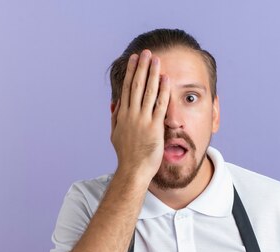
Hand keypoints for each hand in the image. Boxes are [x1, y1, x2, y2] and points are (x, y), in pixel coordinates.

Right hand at [110, 49, 170, 181]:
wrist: (133, 170)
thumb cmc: (126, 155)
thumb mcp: (115, 135)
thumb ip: (116, 118)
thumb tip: (114, 104)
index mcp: (122, 115)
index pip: (126, 88)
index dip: (130, 72)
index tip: (133, 59)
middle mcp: (131, 115)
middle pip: (136, 85)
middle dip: (141, 67)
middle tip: (145, 52)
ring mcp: (142, 120)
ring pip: (147, 92)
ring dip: (152, 74)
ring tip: (156, 59)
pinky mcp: (154, 127)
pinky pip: (159, 105)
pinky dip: (162, 91)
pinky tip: (165, 79)